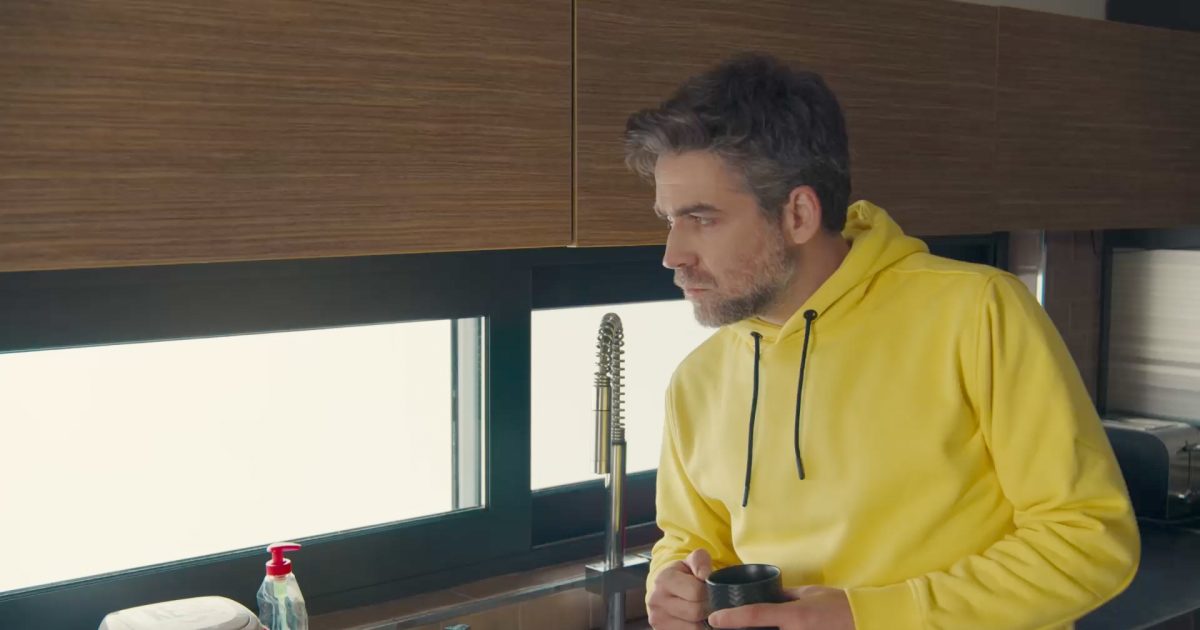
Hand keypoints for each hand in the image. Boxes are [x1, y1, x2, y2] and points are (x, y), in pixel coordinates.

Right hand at [647, 548, 712, 629]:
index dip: (709, 591)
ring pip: (694, 627)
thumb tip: (705, 575)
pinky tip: (697, 620)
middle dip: (708, 607)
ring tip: (704, 611)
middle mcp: (655, 600)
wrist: (665, 589)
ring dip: (704, 621)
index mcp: (663, 579)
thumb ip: (701, 561)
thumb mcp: (692, 561)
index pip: (696, 592)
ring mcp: (657, 619)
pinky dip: (697, 628)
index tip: (710, 589)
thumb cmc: (682, 574)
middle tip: (711, 602)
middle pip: (695, 611)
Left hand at [708, 585, 854, 629]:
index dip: (731, 618)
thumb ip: (784, 597)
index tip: (714, 619)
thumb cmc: (837, 604)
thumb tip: (764, 596)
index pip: (755, 615)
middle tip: (721, 627)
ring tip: (736, 629)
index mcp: (794, 616)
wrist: (863, 620)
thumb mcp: (807, 594)